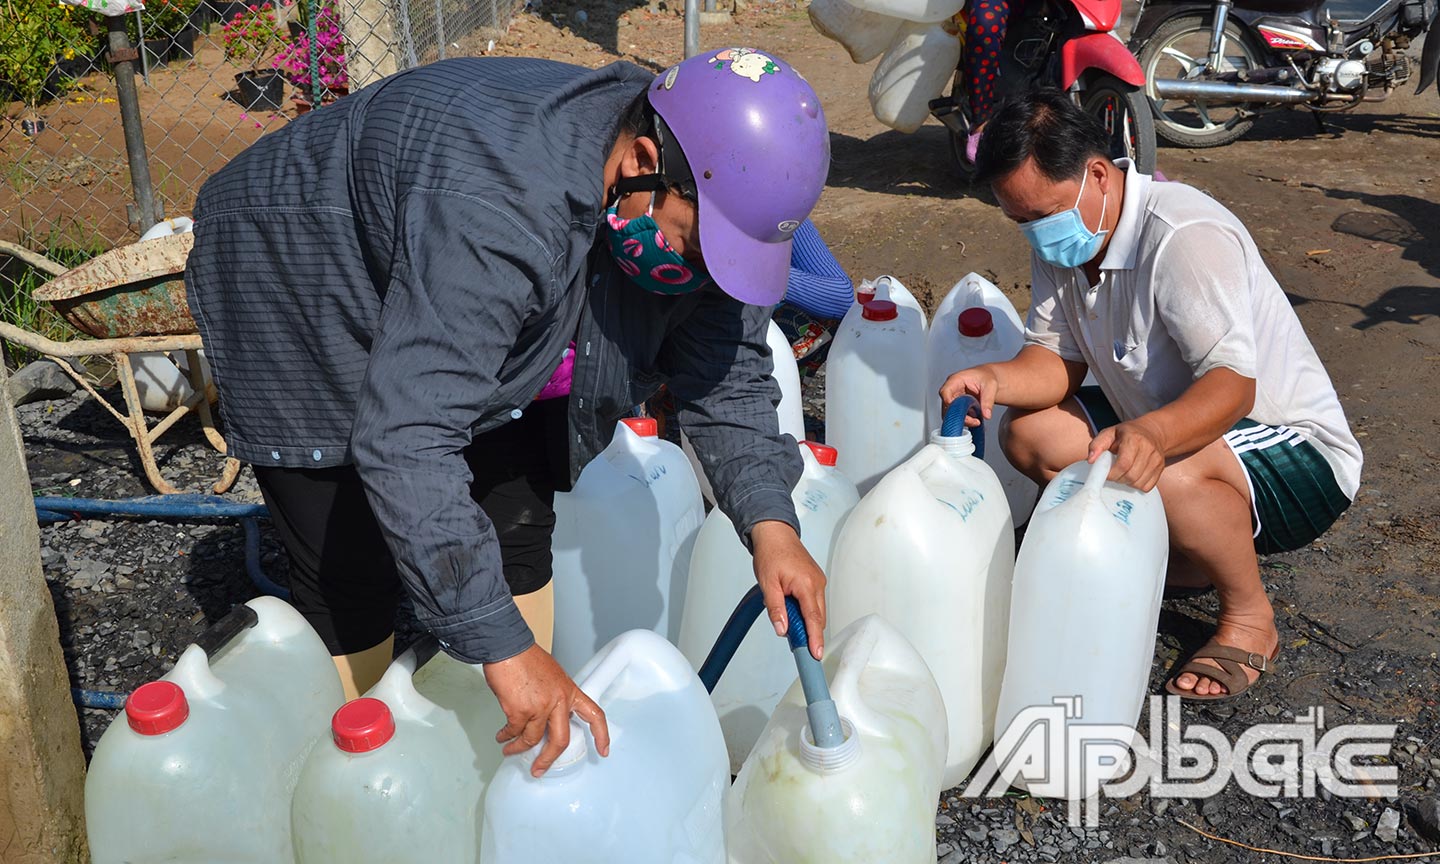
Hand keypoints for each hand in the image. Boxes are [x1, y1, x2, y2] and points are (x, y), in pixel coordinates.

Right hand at [484, 644, 609, 776]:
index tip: (603, 751)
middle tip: (539, 769)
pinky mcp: (520, 710)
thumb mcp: (552, 675)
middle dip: (548, 759)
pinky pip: (514, 732)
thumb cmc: (526, 657)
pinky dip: (506, 737)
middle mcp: (558, 701)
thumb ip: (555, 695)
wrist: (507, 647)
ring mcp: (540, 707)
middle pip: (560, 740)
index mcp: (569, 691)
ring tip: (509, 750)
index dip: (601, 735)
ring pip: (532, 740)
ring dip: (518, 748)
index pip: (594, 714)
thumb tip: (547, 714)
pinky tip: (502, 736)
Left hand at [750, 520, 825, 659]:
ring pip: (816, 611)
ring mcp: (818, 581)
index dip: (815, 639)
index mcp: (806, 584)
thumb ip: (775, 608)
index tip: (816, 654)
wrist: (775, 534)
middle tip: (795, 643)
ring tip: (787, 620)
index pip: (813, 618)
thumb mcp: (767, 583)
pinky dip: (805, 611)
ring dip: (805, 620)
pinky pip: (814, 602)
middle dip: (808, 632)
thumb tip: (782, 629)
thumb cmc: (771, 553)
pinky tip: (792, 610)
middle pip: (817, 617)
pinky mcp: (815, 581)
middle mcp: (817, 583)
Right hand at [939, 365, 999, 427]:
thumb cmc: (986, 377)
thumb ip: (988, 400)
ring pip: (950, 414)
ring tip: (976, 421)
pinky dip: (966, 421)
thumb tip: (986, 414)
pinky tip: (975, 420)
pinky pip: (956, 417)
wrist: (988, 378)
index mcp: (956, 380)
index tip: (961, 413)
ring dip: (963, 420)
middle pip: (947, 406)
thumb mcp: (991, 386)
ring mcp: (953, 399)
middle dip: (959, 416)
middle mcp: (952, 390)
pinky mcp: (957, 406)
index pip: (945, 392)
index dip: (950, 404)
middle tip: (974, 421)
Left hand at [1088, 419, 1166, 491]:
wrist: (1151, 432)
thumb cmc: (1126, 434)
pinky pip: (1147, 486)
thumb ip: (1097, 445)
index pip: (1123, 464)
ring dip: (1127, 482)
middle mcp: (1148, 448)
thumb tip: (1090, 460)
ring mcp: (1157, 459)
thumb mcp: (1109, 433)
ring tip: (1122, 473)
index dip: (1111, 473)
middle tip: (1113, 473)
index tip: (1105, 473)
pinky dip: (1137, 485)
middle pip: (1131, 475)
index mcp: (1133, 438)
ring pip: (1139, 482)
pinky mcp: (1161, 468)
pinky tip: (1133, 475)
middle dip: (1118, 478)